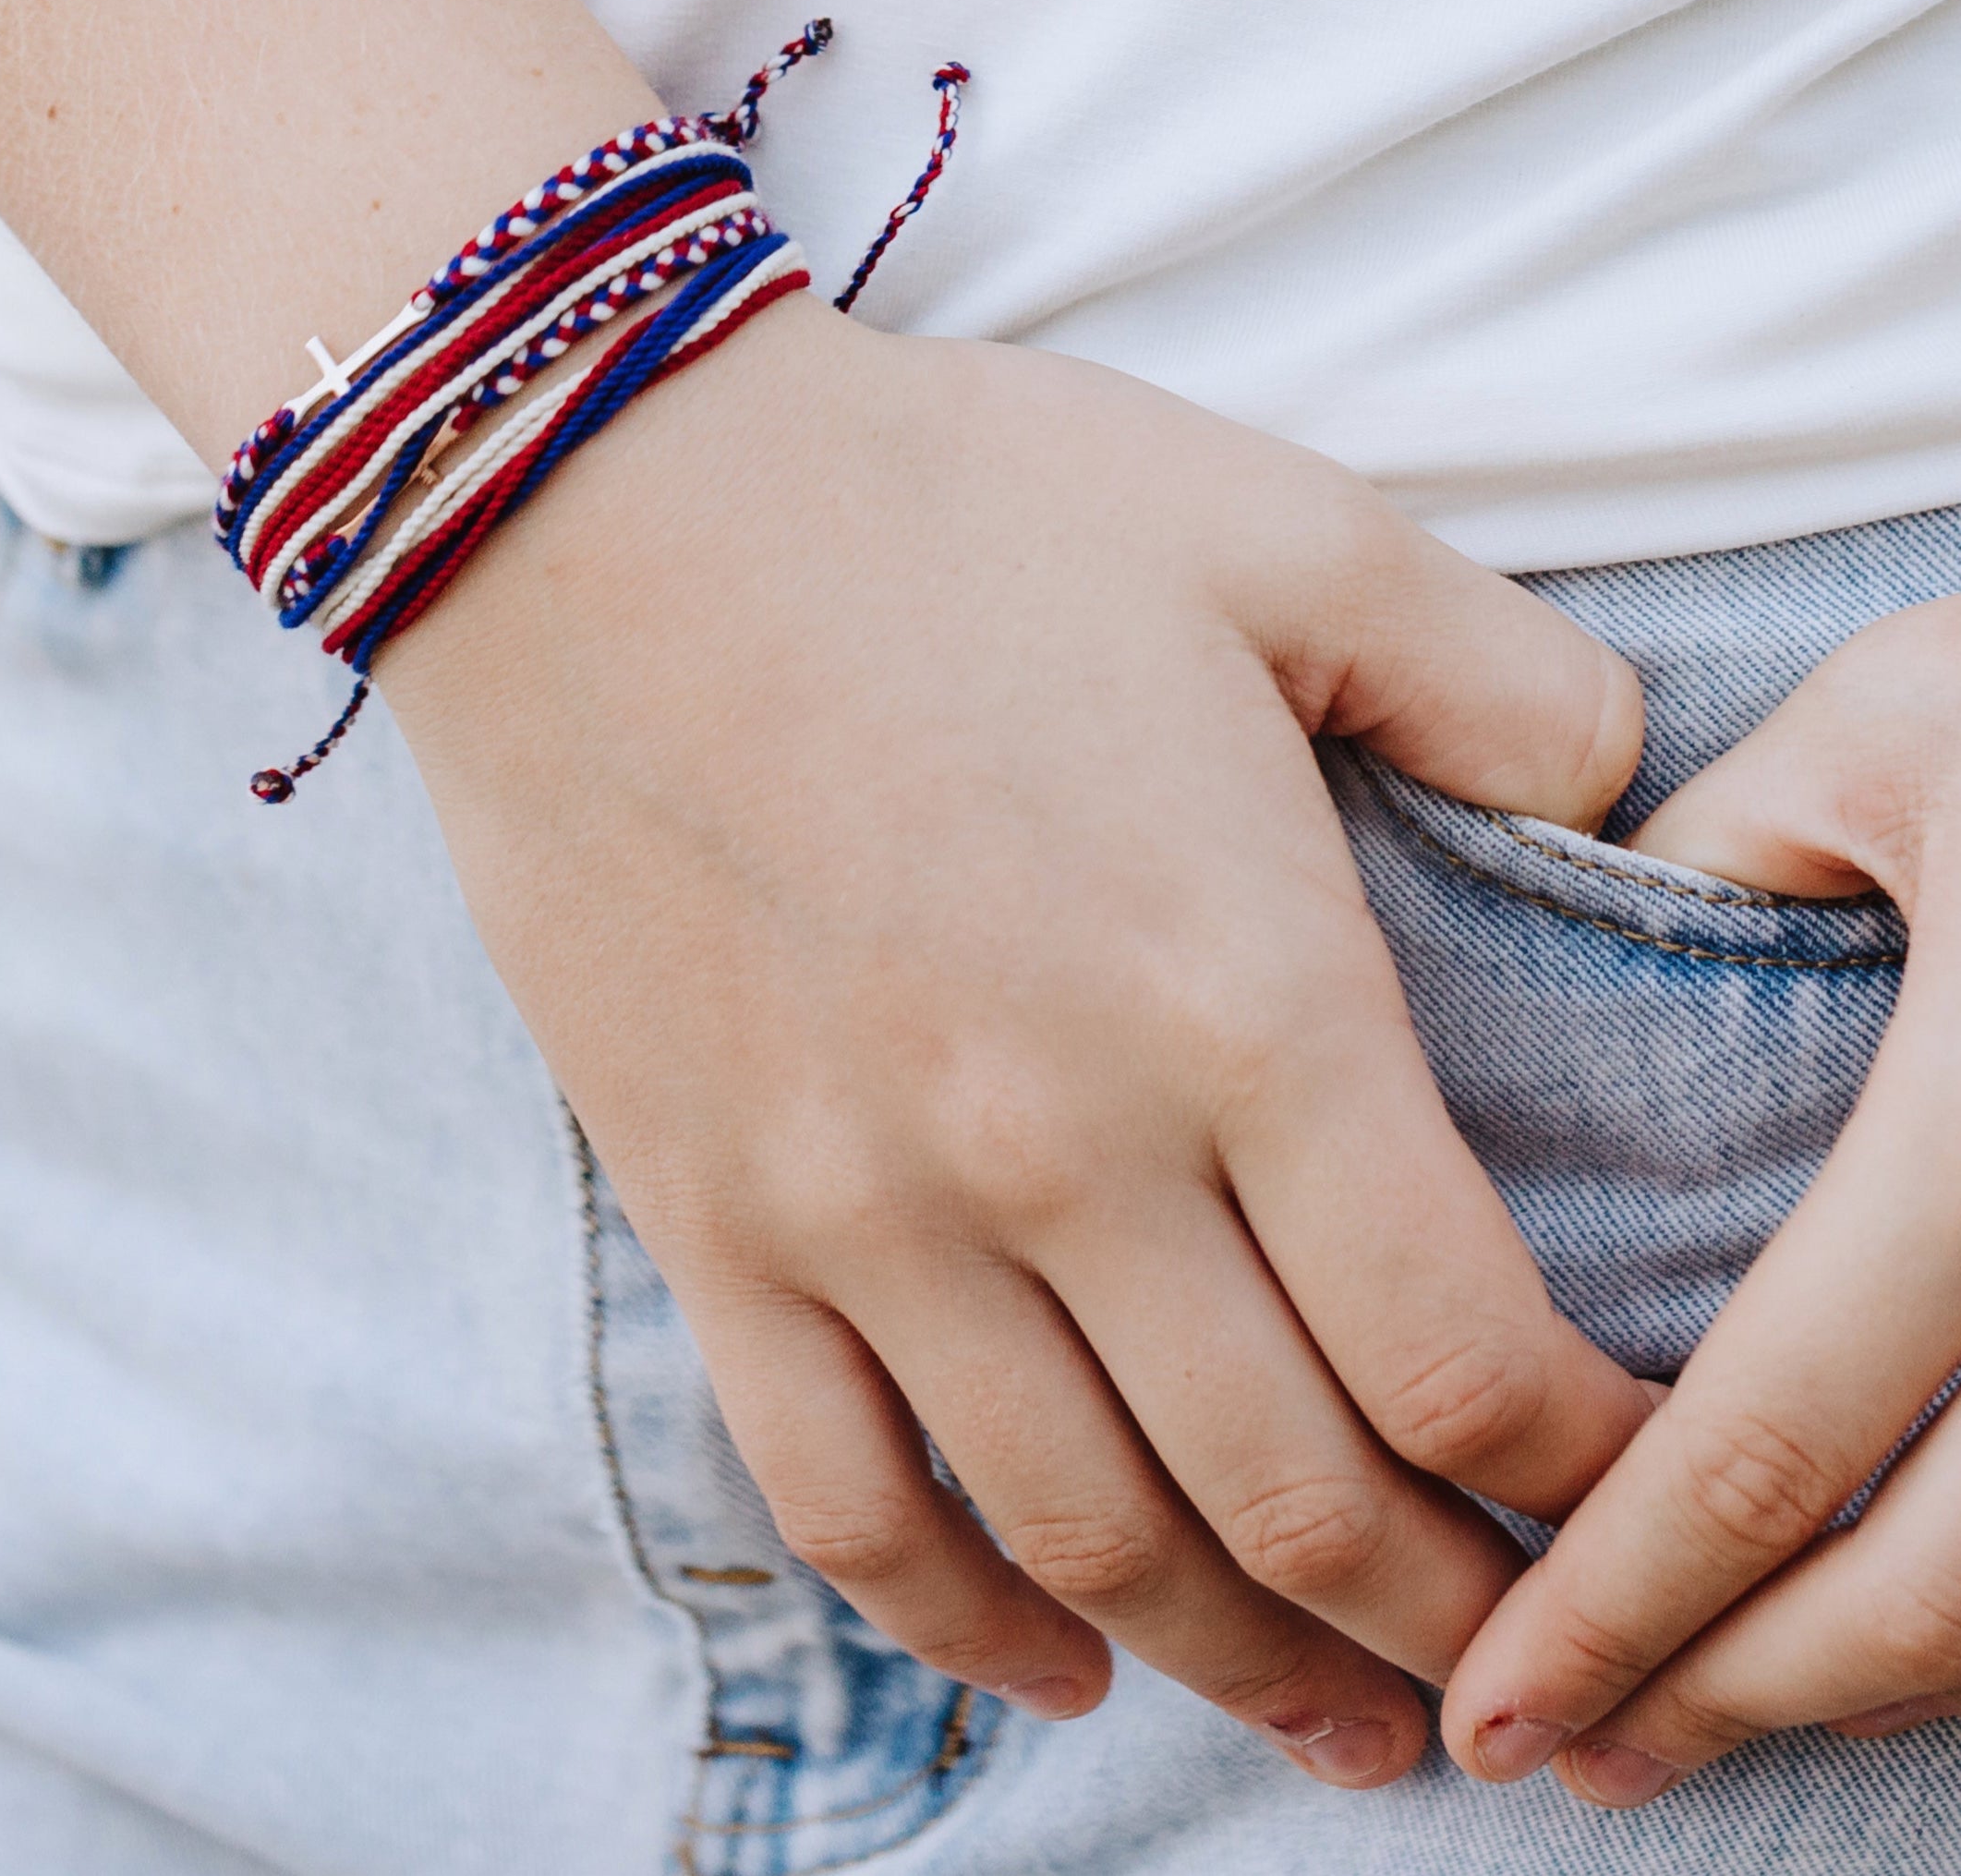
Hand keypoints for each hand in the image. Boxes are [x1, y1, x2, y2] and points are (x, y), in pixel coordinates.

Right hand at [380, 293, 1651, 1786]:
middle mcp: (1060, 1151)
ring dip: (1236, 1667)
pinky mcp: (711, 1214)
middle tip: (1519, 1664)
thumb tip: (1620, 798)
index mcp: (1237, 995)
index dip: (1583, 1473)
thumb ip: (1502, 677)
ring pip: (1083, 1537)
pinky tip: (1049, 1665)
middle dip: (1442, 1621)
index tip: (1627, 1489)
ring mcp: (863, 1206)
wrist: (594, 499)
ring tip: (1338, 1723)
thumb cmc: (942, 501)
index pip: (1463, 1354)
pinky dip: (959, 1625)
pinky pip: (838, 1500)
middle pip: (1294, 1498)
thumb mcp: (1278, 526)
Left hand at [1442, 595, 1960, 1805]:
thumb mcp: (1885, 729)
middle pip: (1932, 1587)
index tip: (1493, 1683)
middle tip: (1548, 1750)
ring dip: (1870, 1693)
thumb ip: (1708, 868)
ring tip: (1693, 1719)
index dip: (1621, 1589)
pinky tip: (1889, 1633)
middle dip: (1724, 1691)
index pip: (1777, 1428)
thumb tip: (1596, 979)